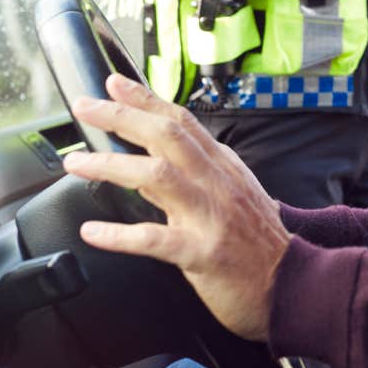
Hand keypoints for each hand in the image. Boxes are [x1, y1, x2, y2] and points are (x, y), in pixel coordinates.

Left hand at [62, 74, 288, 341]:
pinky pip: (154, 239)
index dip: (146, 99)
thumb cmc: (258, 243)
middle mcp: (217, 183)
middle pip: (166, 137)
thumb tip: (147, 161)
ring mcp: (210, 216)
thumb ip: (191, 176)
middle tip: (84, 107)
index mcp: (223, 167)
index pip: (182, 122)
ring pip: (156, 177)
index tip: (113, 83)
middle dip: (121, 117)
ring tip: (76, 163)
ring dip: (110, 166)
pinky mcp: (202, 252)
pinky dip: (119, 235)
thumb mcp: (232, 195)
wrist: (291, 284)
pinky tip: (93, 232)